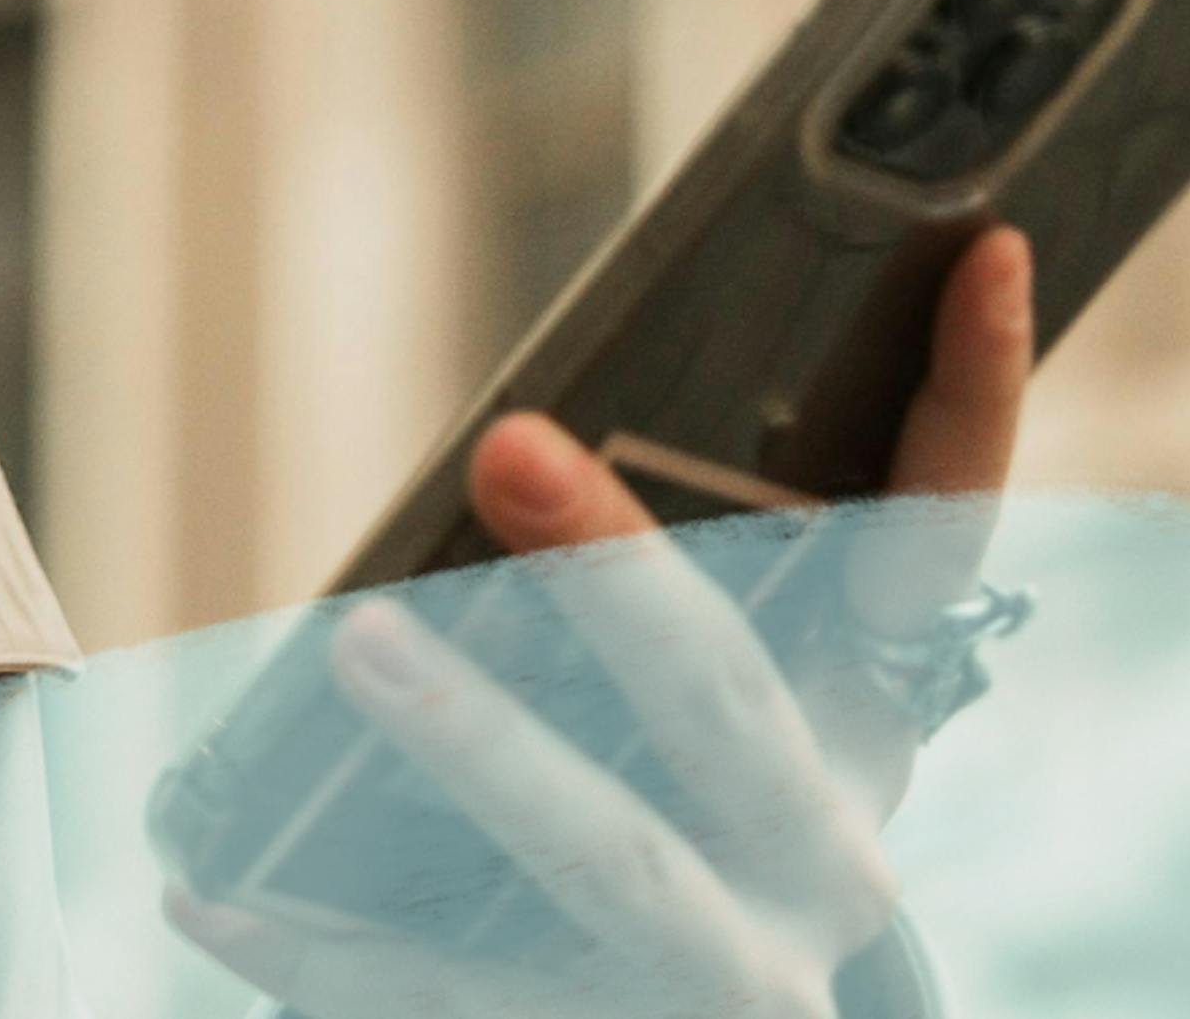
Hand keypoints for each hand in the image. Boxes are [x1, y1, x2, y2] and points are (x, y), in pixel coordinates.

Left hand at [169, 225, 1033, 1016]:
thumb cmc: (691, 830)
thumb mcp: (729, 714)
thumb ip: (659, 580)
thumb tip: (516, 425)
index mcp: (860, 727)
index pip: (937, 546)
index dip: (976, 398)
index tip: (984, 246)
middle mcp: (820, 857)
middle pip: (734, 702)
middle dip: (622, 575)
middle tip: (508, 445)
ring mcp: (723, 976)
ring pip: (612, 859)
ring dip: (485, 748)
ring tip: (361, 644)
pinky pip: (446, 997)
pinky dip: (320, 947)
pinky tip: (206, 889)